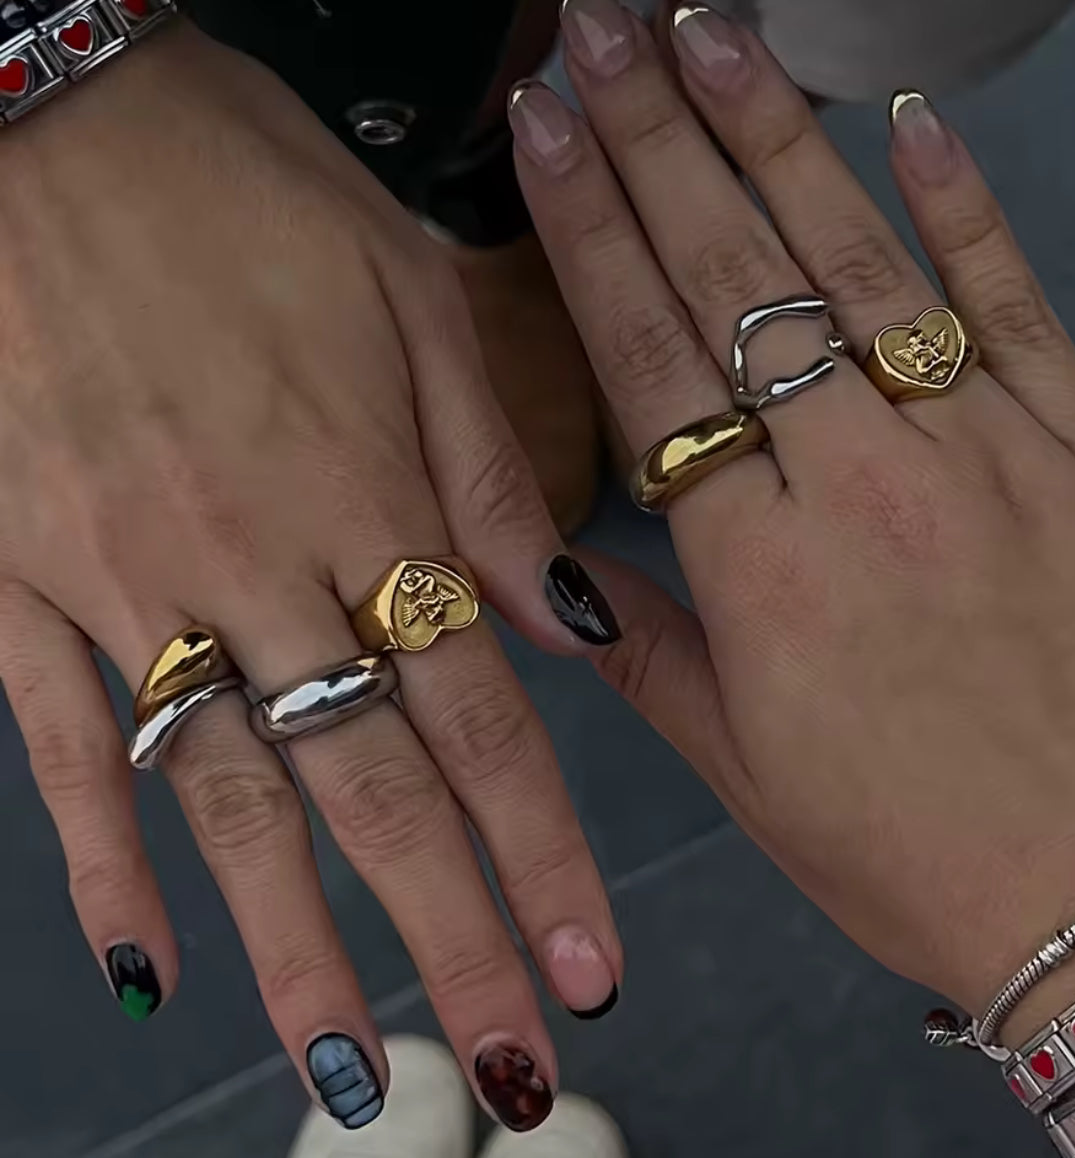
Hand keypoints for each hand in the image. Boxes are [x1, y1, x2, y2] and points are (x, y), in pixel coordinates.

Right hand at [0, 22, 621, 1128]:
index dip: (541, 853)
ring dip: (295, 951)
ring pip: (229, 802)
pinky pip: (65, 746)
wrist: (50, 109)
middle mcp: (257, 566)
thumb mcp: (407, 293)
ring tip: (357, 1075)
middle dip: (449, 941)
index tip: (590, 969)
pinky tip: (146, 972)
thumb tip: (559, 618)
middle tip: (516, 1066)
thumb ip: (485, 468)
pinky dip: (102, 865)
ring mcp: (126, 584)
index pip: (480, 720)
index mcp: (368, 497)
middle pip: (373, 792)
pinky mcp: (15, 577)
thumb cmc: (244, 190)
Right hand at [512, 0, 1074, 1043]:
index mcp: (764, 569)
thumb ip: (651, 658)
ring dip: (779, 136)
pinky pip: (1015, 303)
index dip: (592, 234)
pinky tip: (913, 117)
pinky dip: (966, 204)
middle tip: (607, 30)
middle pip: (740, 281)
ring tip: (713, 33)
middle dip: (660, 140)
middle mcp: (865, 481)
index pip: (652, 361)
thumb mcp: (752, 779)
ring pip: (862, 262)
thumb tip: (565, 576)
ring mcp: (987, 450)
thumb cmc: (922, 855)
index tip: (547, 132)